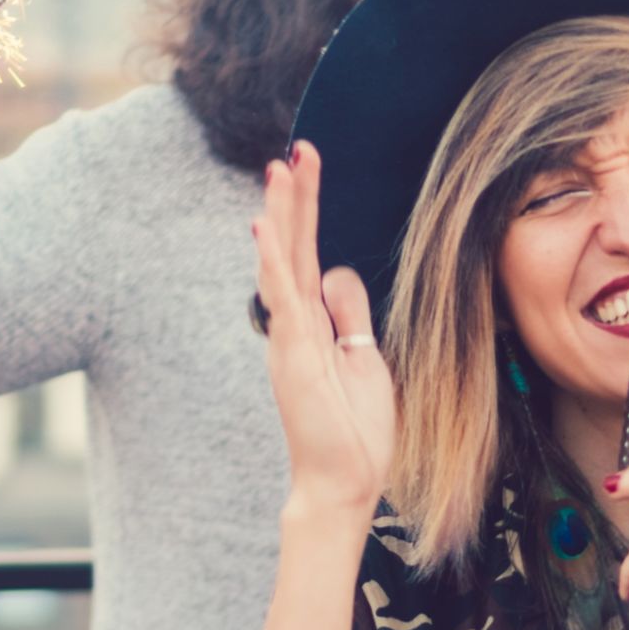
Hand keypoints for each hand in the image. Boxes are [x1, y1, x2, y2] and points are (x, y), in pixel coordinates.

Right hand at [253, 142, 396, 517]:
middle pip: (293, 247)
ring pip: (282, 264)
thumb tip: (336, 273)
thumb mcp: (364, 357)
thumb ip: (348, 313)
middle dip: (294, 198)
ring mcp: (290, 338)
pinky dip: (272, 262)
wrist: (345, 479)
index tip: (308, 163)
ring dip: (279, 217)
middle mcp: (295, 323)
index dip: (309, 208)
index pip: (309, 251)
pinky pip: (281, 300)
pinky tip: (264, 229)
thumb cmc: (355, 427)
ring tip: (278, 171)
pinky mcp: (293, 356)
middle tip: (296, 150)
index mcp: (314, 322)